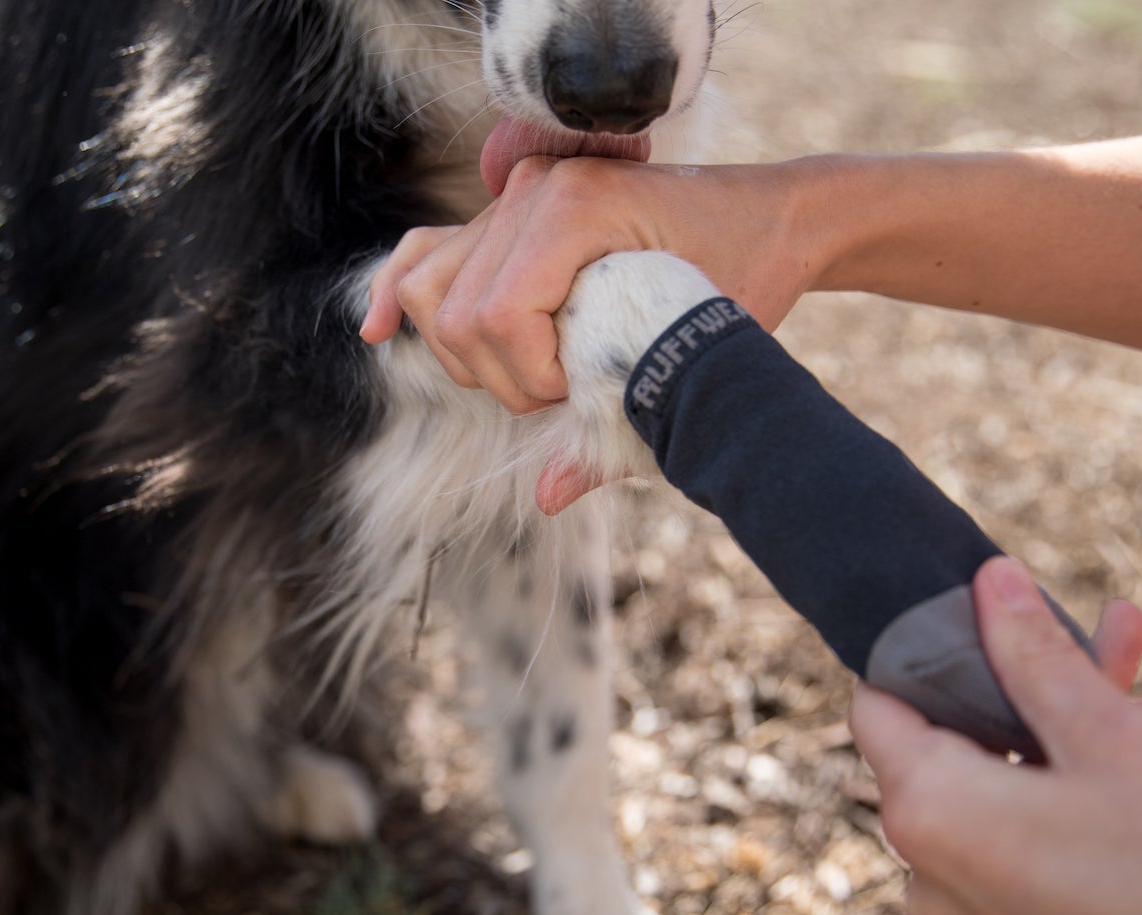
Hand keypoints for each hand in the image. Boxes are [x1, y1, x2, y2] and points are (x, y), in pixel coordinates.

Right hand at [360, 156, 822, 413]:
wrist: (768, 221)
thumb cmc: (740, 283)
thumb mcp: (686, 355)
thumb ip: (613, 429)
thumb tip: (545, 497)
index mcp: (575, 207)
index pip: (493, 316)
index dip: (528, 378)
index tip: (580, 391)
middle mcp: (532, 190)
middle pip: (452, 313)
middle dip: (499, 376)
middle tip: (565, 390)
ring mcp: (514, 197)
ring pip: (428, 289)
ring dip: (465, 353)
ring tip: (531, 374)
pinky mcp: (506, 218)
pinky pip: (428, 252)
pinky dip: (397, 292)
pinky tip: (373, 330)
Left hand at [850, 557, 1141, 914]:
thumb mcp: (1113, 737)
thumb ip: (1035, 655)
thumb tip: (990, 585)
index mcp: (929, 817)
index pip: (879, 706)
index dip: (931, 652)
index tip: (991, 614)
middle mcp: (931, 883)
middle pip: (953, 752)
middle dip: (1026, 688)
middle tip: (1109, 636)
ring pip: (1000, 804)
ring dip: (1062, 744)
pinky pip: (1025, 861)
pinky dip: (1066, 812)